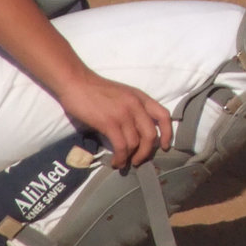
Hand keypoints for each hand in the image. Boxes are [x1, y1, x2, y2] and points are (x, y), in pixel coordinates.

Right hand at [56, 70, 172, 169]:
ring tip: (122, 162)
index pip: (163, 115)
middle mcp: (136, 105)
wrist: (77, 82)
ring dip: (130, 158)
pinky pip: (121, 146)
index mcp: (141, 97)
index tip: (165, 146)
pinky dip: (120, 158)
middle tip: (138, 161)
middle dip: (146, 152)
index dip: (168, 133)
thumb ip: (133, 109)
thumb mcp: (123, 95)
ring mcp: (123, 113)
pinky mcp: (109, 122)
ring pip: (135, 143)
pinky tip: (115, 162)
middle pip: (151, 135)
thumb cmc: (98, 90)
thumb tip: (138, 132)